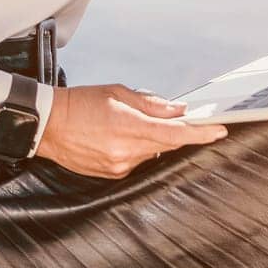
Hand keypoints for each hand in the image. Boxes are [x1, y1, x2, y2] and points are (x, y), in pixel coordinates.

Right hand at [34, 83, 228, 178]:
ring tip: (128, 123)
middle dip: (175, 132)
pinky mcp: (111, 174)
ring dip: (151, 139)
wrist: (47, 125)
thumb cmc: (78, 104)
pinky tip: (119, 136)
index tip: (219, 130)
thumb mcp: (118, 93)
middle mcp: (126, 151)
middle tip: (176, 119)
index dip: (201, 133)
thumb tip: (177, 111)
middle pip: (166, 144)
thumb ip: (151, 104)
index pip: (175, 133)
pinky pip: (136, 161)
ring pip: (152, 153)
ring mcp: (119, 166)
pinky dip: (137, 149)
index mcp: (129, 126)